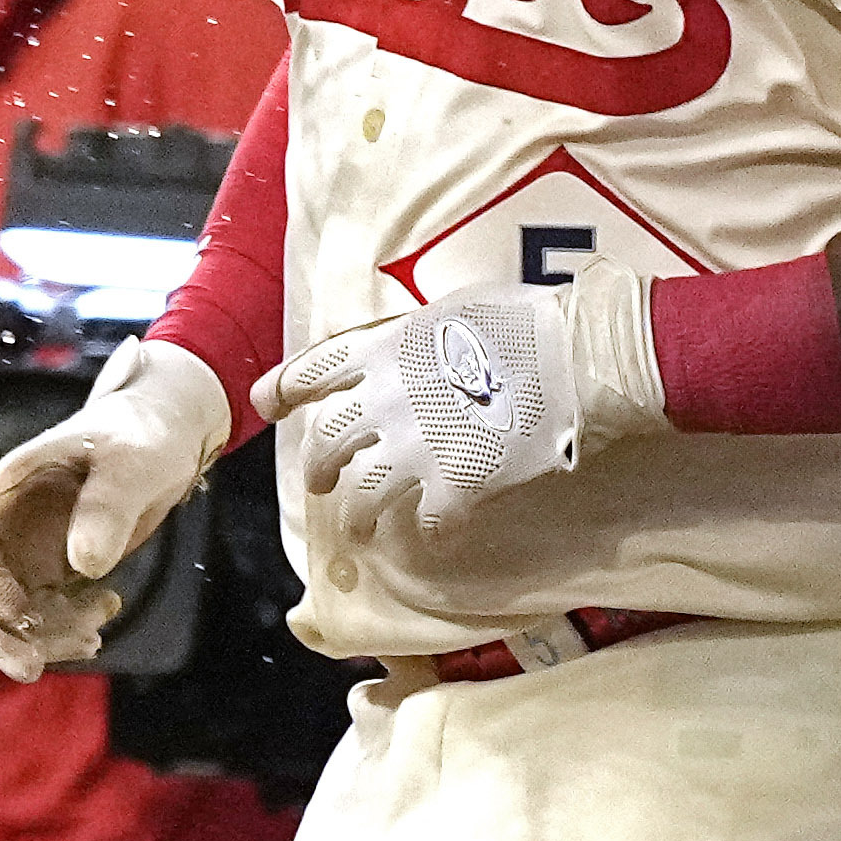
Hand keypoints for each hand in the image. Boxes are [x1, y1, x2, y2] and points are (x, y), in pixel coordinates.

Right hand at [0, 336, 227, 679]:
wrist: (164, 433)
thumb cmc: (144, 436)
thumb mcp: (133, 464)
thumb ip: (108, 507)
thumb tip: (84, 564)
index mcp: (13, 484)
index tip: (20, 618)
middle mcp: (10, 517)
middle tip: (31, 670)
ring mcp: (28, 543)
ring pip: (10, 608)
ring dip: (42, 635)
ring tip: (94, 637)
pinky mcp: (51, 563)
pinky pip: (41, 610)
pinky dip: (65, 627)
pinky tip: (107, 611)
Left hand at [264, 277, 660, 582]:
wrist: (573, 357)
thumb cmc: (523, 320)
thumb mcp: (453, 307)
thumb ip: (416, 333)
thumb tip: (410, 341)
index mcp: (384, 349)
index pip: (314, 370)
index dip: (285, 387)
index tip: (267, 403)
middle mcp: (386, 400)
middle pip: (329, 441)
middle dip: (317, 466)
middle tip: (320, 482)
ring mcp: (417, 447)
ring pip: (364, 494)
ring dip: (358, 514)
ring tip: (361, 526)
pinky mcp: (455, 485)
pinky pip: (429, 521)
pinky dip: (432, 530)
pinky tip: (440, 532)